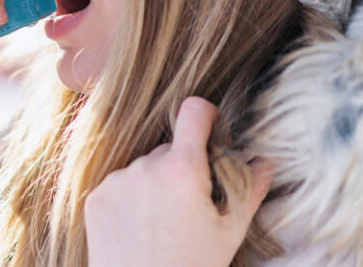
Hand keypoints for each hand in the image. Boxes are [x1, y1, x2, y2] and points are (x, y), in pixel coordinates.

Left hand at [84, 97, 274, 266]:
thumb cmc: (192, 266)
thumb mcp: (230, 232)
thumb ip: (249, 190)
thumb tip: (267, 162)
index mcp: (182, 169)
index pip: (193, 111)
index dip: (207, 115)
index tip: (212, 132)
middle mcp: (144, 167)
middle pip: (170, 149)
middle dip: (184, 168)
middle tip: (192, 206)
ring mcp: (115, 181)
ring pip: (144, 168)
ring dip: (156, 184)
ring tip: (164, 224)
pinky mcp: (96, 197)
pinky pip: (119, 185)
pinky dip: (131, 199)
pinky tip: (140, 228)